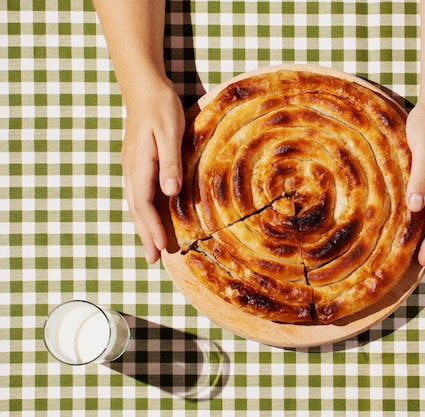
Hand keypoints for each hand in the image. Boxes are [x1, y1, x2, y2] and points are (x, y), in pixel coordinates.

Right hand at [121, 80, 184, 262]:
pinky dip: (143, 211)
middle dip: (145, 235)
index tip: (162, 247)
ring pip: (135, 203)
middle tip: (153, 260)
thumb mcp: (169, 133)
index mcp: (140, 164)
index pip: (144, 204)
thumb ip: (170, 162)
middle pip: (136, 209)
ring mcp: (132, 166)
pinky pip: (138, 193)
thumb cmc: (160, 108)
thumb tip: (170, 193)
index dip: (152, 227)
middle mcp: (132, 169)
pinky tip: (149, 217)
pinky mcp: (137, 162)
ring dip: (142, 226)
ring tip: (150, 246)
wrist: (144, 88)